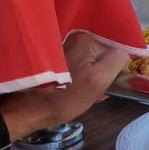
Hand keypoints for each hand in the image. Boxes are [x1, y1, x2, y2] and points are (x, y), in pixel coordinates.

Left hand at [0, 32, 128, 137]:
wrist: (25, 111)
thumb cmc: (64, 98)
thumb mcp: (98, 81)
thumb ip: (116, 61)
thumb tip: (123, 54)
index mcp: (85, 39)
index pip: (115, 49)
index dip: (116, 68)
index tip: (109, 84)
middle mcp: (72, 38)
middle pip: (101, 54)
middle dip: (102, 72)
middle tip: (96, 91)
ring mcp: (60, 49)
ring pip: (88, 62)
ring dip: (90, 76)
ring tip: (84, 94)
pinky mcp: (51, 61)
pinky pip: (75, 66)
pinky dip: (78, 78)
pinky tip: (74, 92)